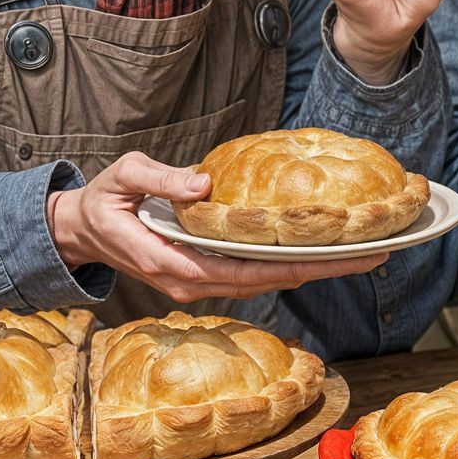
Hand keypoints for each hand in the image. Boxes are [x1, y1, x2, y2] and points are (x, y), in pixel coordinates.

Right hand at [46, 152, 387, 299]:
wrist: (80, 228)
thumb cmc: (105, 200)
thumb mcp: (126, 176)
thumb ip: (163, 180)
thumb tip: (204, 187)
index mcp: (176, 262)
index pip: (248, 269)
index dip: (296, 264)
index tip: (339, 256)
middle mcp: (194, 281)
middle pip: (270, 280)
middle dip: (324, 269)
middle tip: (377, 254)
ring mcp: (199, 282)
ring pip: (267, 280)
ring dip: (314, 268)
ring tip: (363, 252)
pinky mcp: (204, 274)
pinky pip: (253, 273)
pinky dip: (288, 263)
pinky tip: (320, 250)